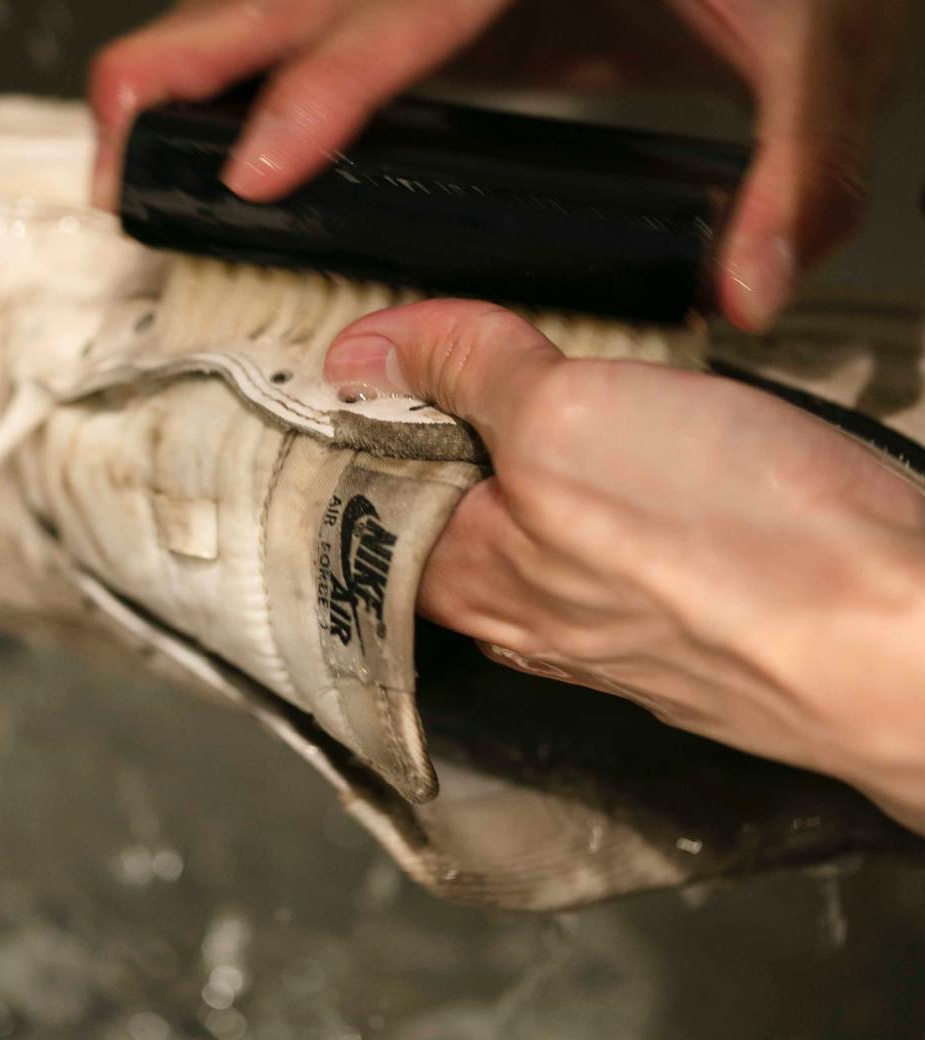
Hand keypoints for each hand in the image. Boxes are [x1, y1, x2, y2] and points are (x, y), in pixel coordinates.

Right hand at [90, 0, 906, 330]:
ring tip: (146, 135)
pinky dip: (288, 86)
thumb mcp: (823, 55)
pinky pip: (356, 45)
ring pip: (311, 5)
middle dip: (200, 57)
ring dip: (215, 65)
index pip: (402, 13)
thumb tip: (743, 292)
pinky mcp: (482, 17)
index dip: (316, 90)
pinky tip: (252, 135)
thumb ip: (792, 175)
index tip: (245, 169)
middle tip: (118, 135)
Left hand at [324, 299, 924, 833]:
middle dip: (439, 425)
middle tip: (456, 353)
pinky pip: (600, 547)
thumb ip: (467, 375)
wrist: (893, 636)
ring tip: (540, 394)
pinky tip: (627, 467)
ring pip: (525, 525)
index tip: (376, 351)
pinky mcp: (672, 611)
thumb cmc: (739, 545)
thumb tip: (373, 348)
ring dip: (519, 457)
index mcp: (467, 571)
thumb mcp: (566, 420)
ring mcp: (598, 620)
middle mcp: (520, 611)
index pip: (365, 486)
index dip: (362, 411)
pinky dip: (594, 494)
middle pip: (442, 505)